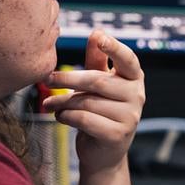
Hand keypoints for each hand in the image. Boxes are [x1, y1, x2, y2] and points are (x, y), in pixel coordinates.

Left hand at [42, 29, 144, 173]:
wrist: (104, 153)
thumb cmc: (100, 112)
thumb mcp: (99, 83)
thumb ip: (98, 59)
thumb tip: (97, 32)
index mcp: (134, 79)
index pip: (128, 59)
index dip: (114, 47)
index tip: (99, 37)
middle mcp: (137, 96)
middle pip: (98, 81)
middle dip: (68, 79)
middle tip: (47, 78)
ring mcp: (130, 117)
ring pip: (87, 102)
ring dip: (63, 102)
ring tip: (51, 104)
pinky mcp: (117, 135)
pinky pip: (85, 119)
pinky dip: (67, 116)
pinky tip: (61, 116)